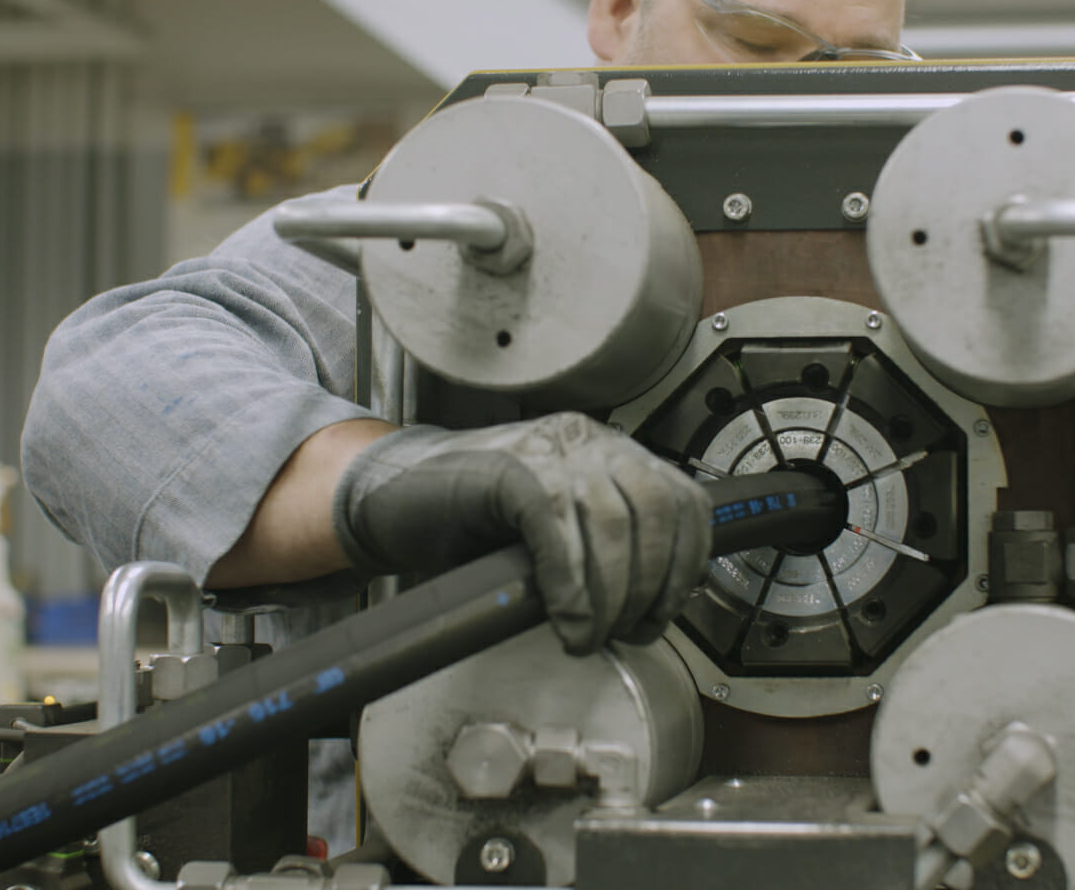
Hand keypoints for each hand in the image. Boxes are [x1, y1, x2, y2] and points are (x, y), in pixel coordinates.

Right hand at [331, 412, 711, 654]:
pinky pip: (558, 528)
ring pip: (612, 522)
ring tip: (592, 634)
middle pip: (655, 511)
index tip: (666, 609)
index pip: (682, 500)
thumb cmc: (466, 517)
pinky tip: (567, 618)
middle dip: (653, 586)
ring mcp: (547, 449)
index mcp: (606, 450)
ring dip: (612, 595)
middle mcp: (585, 439)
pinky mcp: (509, 471)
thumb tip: (645, 606)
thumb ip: (600, 545)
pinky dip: (571, 585)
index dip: (686, 564)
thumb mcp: (553, 528)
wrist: (388, 494)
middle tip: (629, 632)